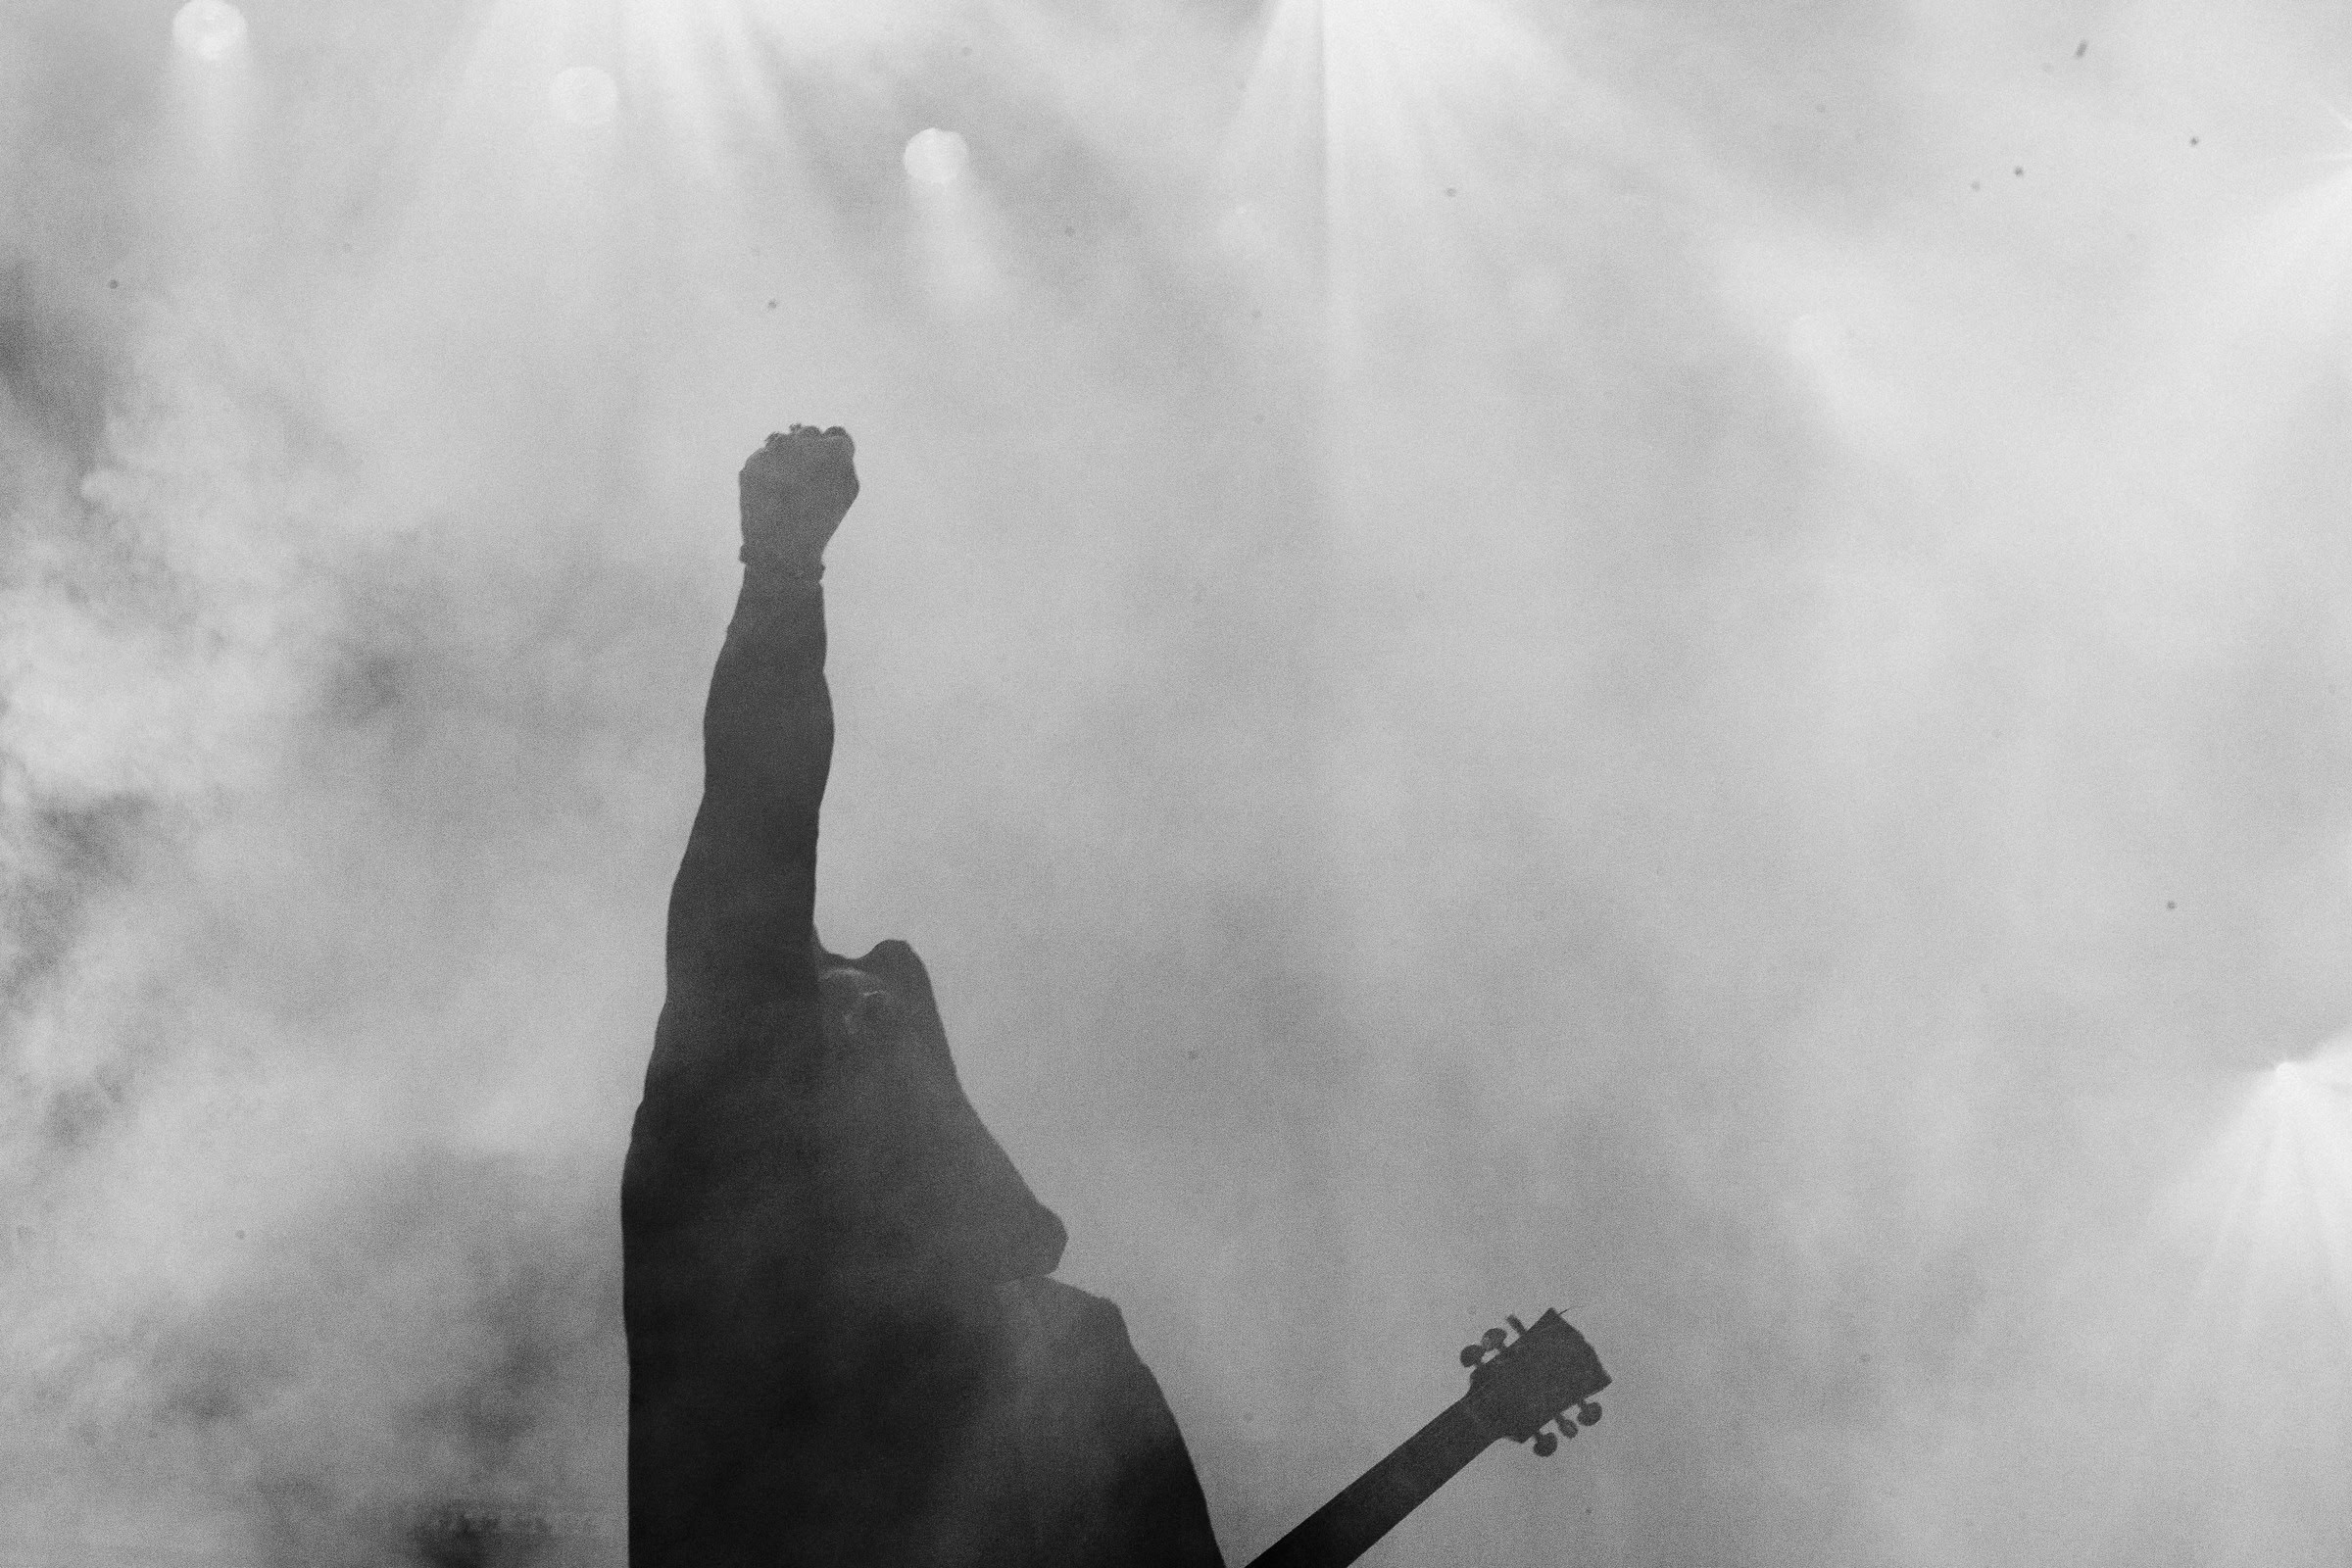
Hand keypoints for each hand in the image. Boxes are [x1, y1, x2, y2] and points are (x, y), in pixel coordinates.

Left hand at [740, 424, 858, 569]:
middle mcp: (804, 441)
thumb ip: (845, 464)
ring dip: (788, 456)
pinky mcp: (754, 459)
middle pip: (810, 434)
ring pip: (785, 442)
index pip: (836, 435)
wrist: (781, 544)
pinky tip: (771, 489)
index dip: (833, 450)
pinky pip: (765, 456)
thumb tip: (836, 450)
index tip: (828, 465)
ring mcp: (776, 448)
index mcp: (833, 449)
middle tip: (807, 475)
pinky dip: (769, 468)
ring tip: (786, 484)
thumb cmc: (821, 521)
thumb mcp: (848, 493)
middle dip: (811, 449)